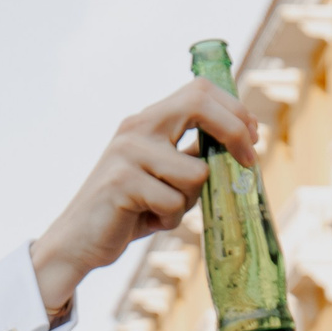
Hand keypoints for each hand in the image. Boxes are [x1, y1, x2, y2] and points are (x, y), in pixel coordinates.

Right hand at [32, 80, 258, 319]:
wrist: (79, 240)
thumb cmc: (129, 210)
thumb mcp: (164, 176)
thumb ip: (190, 157)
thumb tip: (237, 146)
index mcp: (149, 121)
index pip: (199, 90)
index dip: (234, 109)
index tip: (253, 136)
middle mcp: (137, 127)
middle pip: (199, 105)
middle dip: (234, 132)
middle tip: (248, 161)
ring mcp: (128, 152)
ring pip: (196, 173)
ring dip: (189, 201)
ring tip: (163, 210)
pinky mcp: (123, 182)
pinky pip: (174, 203)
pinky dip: (169, 220)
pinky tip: (146, 220)